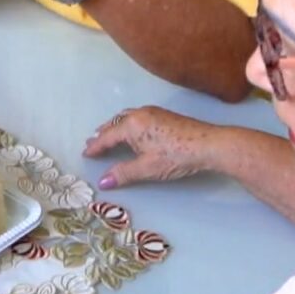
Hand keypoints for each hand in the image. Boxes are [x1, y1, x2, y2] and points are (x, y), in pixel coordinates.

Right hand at [84, 106, 224, 189]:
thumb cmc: (176, 156)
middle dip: (103, 133)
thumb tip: (103, 181)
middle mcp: (140, 114)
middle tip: (93, 142)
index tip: (85, 152)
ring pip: (127, 117)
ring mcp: (153, 112)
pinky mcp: (164, 115)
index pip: (107, 136)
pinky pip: (137, 116)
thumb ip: (123, 173)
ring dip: (116, 127)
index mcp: (132, 125)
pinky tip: (133, 131)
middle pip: (115, 123)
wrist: (208, 144)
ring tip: (109, 135)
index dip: (96, 146)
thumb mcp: (147, 168)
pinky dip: (128, 124)